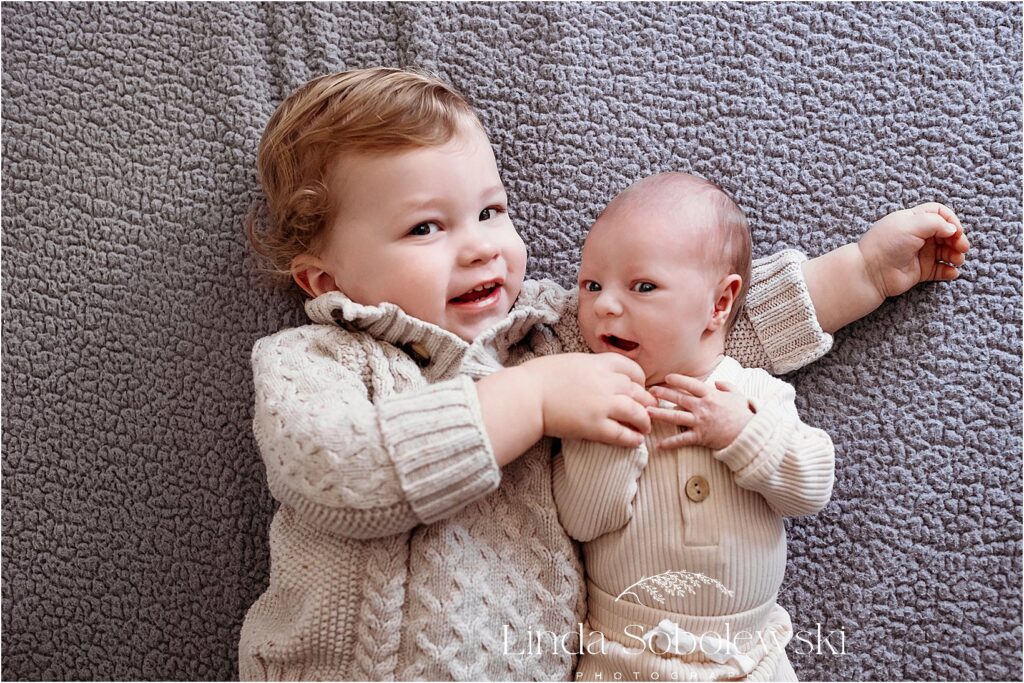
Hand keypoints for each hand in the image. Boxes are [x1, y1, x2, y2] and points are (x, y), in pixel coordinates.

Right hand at [523, 353, 655, 447]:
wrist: (526, 395)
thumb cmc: (540, 377)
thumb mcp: (571, 362)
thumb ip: (591, 368)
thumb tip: (598, 375)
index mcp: (600, 363)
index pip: (633, 369)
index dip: (640, 381)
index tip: (639, 388)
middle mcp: (606, 382)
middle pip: (638, 392)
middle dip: (646, 402)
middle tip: (647, 411)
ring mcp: (603, 404)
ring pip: (637, 413)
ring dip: (644, 422)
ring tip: (644, 429)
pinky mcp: (595, 426)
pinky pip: (622, 434)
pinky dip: (632, 439)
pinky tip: (635, 441)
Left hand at [647, 374, 753, 450]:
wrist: (749, 434)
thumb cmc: (743, 414)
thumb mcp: (737, 395)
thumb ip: (727, 386)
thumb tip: (717, 382)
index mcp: (711, 395)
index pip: (691, 384)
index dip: (678, 380)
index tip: (667, 378)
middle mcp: (703, 407)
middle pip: (679, 398)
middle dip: (663, 394)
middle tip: (650, 392)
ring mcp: (700, 422)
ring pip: (676, 417)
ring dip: (660, 414)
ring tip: (647, 413)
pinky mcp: (700, 437)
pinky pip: (682, 439)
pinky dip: (670, 443)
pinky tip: (658, 445)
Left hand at [858, 202, 969, 298]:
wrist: (870, 271)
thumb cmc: (886, 245)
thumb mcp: (910, 225)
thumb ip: (935, 222)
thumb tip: (952, 229)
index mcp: (913, 220)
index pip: (939, 213)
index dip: (951, 220)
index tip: (955, 231)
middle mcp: (918, 236)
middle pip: (946, 233)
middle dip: (957, 239)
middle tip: (961, 247)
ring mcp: (920, 254)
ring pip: (946, 251)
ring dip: (956, 255)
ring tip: (957, 260)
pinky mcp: (920, 271)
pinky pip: (941, 270)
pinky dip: (949, 271)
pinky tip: (951, 272)